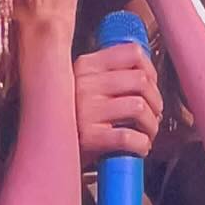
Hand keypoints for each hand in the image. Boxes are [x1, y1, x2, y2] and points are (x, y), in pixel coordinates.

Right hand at [73, 43, 161, 165]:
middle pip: (141, 80)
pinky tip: (139, 147)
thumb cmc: (75, 119)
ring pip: (139, 106)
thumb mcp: (84, 86)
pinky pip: (129, 137)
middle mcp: (83, 83)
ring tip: (147, 132)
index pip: (133, 53)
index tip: (151, 86)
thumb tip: (148, 75)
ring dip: (151, 124)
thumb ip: (109, 74)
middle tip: (153, 114)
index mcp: (85, 65)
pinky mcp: (88, 137)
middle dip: (155, 101)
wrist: (49, 151)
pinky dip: (142, 144)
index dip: (151, 71)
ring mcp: (85, 110)